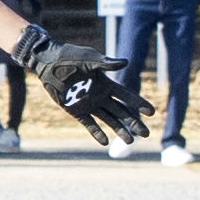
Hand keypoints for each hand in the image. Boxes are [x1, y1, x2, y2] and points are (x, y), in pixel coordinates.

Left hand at [15, 23, 154, 147]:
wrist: (48, 63)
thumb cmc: (70, 57)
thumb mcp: (89, 59)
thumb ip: (107, 63)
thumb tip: (126, 62)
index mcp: (106, 84)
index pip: (127, 96)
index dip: (139, 104)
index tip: (152, 112)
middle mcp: (100, 96)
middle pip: (121, 112)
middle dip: (134, 122)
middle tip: (146, 134)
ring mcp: (89, 105)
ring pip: (108, 120)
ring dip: (120, 130)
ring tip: (130, 141)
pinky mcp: (76, 111)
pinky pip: (89, 124)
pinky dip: (97, 133)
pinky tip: (105, 142)